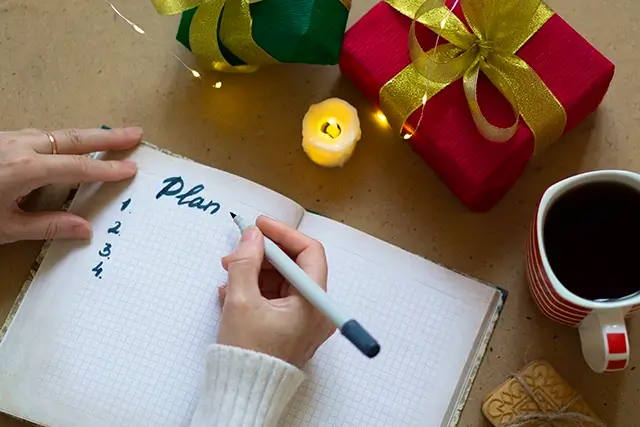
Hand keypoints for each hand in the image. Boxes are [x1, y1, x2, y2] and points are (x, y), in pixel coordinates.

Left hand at [0, 127, 141, 243]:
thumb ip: (46, 226)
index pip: (78, 167)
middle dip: (108, 137)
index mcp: (26, 169)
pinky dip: (60, 140)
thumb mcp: (5, 227)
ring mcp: (8, 138)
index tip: (130, 169)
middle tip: (135, 133)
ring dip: (84, 137)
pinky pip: (37, 136)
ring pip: (55, 134)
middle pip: (74, 138)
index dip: (107, 169)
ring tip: (107, 139)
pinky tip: (63, 148)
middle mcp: (20, 146)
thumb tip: (84, 229)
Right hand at [218, 216, 335, 368]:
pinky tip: (231, 290)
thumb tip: (252, 236)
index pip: (308, 253)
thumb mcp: (241, 301)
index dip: (283, 234)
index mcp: (313, 303)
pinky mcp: (289, 327)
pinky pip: (275, 297)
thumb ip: (245, 262)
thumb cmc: (247, 353)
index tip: (259, 225)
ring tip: (228, 272)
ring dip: (255, 271)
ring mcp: (303, 320)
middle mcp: (315, 310)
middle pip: (294, 266)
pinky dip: (255, 289)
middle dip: (264, 254)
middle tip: (237, 250)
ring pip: (282, 281)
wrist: (243, 393)